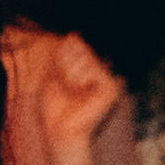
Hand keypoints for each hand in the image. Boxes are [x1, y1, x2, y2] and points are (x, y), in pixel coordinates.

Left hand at [10, 23, 126, 152]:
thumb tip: (74, 34)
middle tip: (64, 85)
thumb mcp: (55, 74)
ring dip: (71, 72)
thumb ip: (64, 54)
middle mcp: (100, 71)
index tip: (57, 74)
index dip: (62, 54)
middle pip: (82, 49)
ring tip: (70, 90)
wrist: (59, 130)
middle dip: (66, 64)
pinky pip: (93, 71)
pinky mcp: (110, 90)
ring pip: (86, 58)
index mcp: (89, 67)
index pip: (77, 44)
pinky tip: (76, 92)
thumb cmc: (55, 105)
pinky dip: (80, 79)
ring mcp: (107, 80)